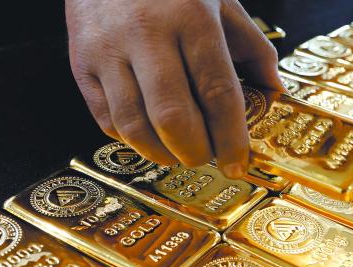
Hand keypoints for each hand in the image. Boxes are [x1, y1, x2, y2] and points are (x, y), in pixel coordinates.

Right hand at [65, 0, 281, 177]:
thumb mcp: (221, 2)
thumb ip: (252, 48)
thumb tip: (272, 93)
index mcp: (191, 18)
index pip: (217, 92)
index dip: (230, 138)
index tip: (237, 164)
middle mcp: (146, 33)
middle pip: (172, 116)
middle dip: (195, 151)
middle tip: (206, 156)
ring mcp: (108, 50)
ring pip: (133, 125)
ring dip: (161, 153)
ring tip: (178, 153)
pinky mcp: (80, 63)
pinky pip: (106, 119)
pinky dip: (131, 138)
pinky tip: (149, 135)